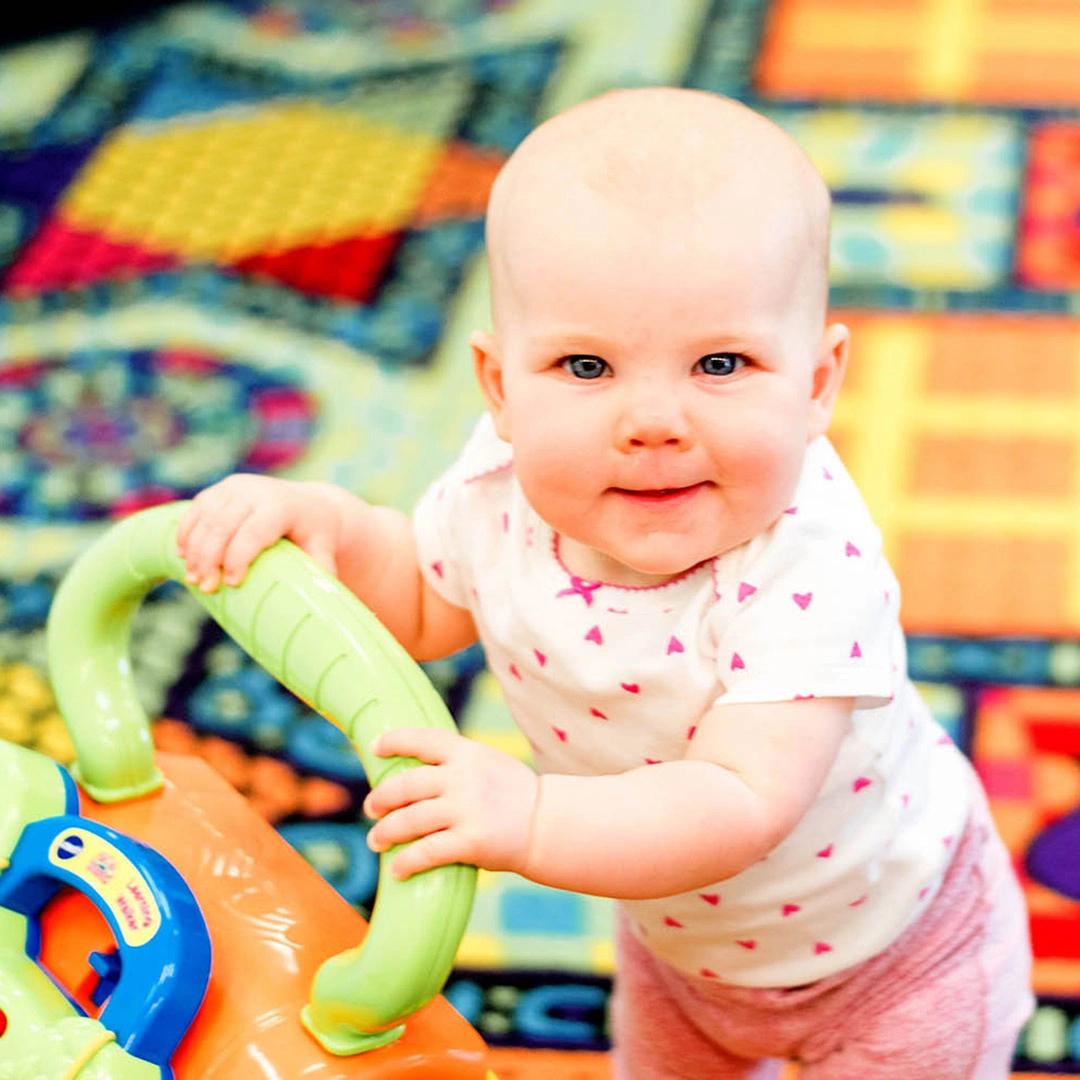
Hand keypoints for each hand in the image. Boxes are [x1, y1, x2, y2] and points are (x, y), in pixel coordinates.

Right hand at [176, 475, 343, 592]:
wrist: (308, 503)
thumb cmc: (315, 533)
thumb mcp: (323, 549)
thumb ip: (321, 570)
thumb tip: (320, 598)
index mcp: (281, 505)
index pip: (253, 532)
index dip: (239, 559)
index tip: (232, 584)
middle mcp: (255, 491)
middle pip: (222, 526)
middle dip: (210, 559)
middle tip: (206, 587)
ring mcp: (235, 487)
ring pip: (205, 518)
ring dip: (193, 550)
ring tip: (193, 579)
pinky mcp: (221, 489)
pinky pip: (196, 509)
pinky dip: (186, 533)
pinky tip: (183, 555)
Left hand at [363, 728, 538, 879]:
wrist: (547, 824)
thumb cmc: (515, 796)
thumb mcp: (489, 764)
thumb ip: (457, 765)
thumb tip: (414, 776)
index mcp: (468, 753)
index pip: (423, 739)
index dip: (395, 741)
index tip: (376, 748)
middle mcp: (463, 778)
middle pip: (407, 785)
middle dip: (381, 798)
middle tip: (371, 809)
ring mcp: (466, 809)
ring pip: (410, 820)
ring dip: (385, 832)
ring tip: (376, 841)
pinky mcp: (470, 841)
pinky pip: (427, 852)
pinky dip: (406, 861)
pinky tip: (397, 869)